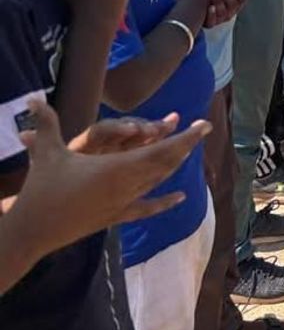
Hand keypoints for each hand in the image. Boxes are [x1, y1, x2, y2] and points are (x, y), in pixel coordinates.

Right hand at [9, 97, 209, 260]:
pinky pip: (145, 208)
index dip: (185, 137)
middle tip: (203, 130)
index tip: (205, 125)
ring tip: (189, 150)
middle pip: (165, 163)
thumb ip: (47, 123)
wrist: (31, 231)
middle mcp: (126, 185)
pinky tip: (181, 197)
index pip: (160, 150)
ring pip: (157, 181)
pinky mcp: (115, 218)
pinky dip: (164, 202)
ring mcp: (123, 203)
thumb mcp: (46, 153)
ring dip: (175, 164)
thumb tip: (34, 97)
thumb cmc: (40, 190)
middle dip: (185, 145)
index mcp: (116, 168)